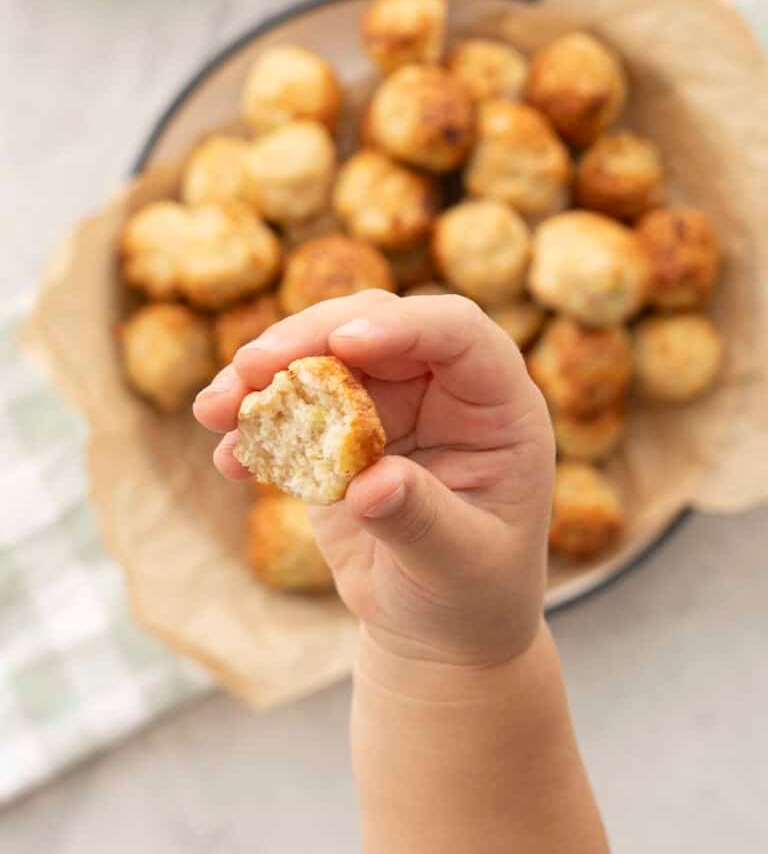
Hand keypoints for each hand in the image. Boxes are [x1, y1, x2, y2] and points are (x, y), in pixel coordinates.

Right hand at [193, 290, 554, 667]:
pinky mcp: (339, 431)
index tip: (344, 343)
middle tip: (250, 368)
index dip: (402, 325)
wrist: (437, 625)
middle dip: (308, 339)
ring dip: (264, 376)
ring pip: (321, 356)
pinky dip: (255, 425)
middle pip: (372, 326)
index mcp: (497, 404)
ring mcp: (388, 404)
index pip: (456, 333)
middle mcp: (442, 389)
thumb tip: (369, 484)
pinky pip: (292, 408)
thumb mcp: (459, 563)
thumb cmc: (470, 593)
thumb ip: (420, 519)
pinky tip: (230, 459)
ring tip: (214, 411)